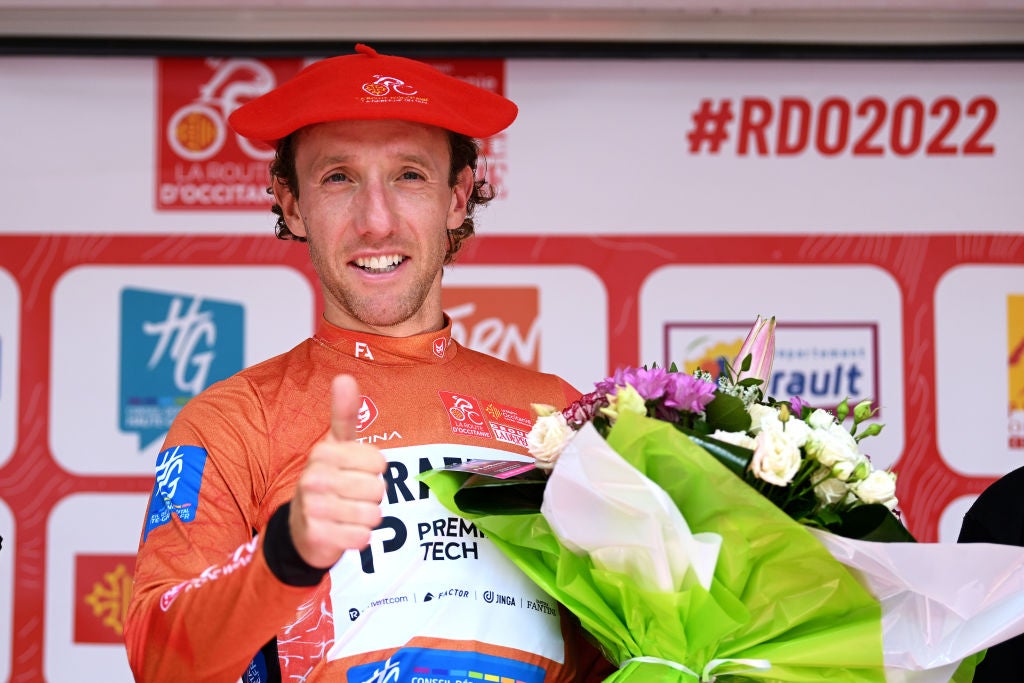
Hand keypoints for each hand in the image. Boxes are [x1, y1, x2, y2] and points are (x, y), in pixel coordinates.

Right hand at [289, 375, 386, 568]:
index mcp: (323, 453)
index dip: (376, 471)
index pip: (378, 462)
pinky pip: (361, 537)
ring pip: (372, 514)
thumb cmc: (329, 480)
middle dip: (373, 496)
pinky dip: (360, 537)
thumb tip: (344, 377)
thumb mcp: (337, 445)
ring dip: (368, 517)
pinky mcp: (317, 536)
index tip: (358, 472)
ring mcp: (312, 508)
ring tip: (350, 513)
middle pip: (377, 489)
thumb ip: (344, 413)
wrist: (303, 528)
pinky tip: (345, 531)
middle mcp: (313, 478)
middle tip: (352, 496)